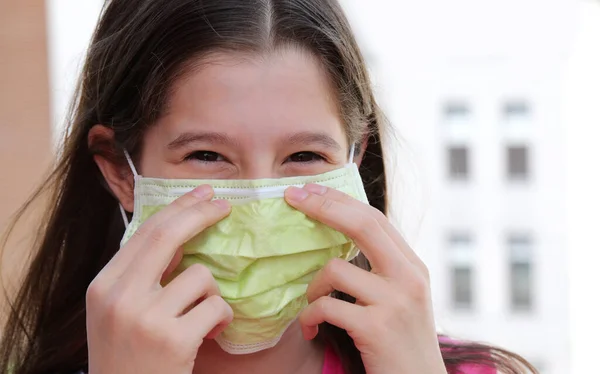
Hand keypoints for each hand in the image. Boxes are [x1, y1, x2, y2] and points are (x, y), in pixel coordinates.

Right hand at [86, 185, 233, 373]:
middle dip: (201, 213)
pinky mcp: (173, 339)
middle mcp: (119, 296)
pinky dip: (221, 318)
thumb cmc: (127, 356)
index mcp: (103, 285)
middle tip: (225, 206)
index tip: (203, 195)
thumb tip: (182, 239)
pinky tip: (211, 334)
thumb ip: (141, 276)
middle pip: (168, 235)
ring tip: (203, 318)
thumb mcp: (119, 311)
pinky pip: (216, 306)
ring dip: (212, 294)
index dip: (179, 208)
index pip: (146, 231)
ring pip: (201, 276)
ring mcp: (145, 317)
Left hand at [285, 184, 446, 373]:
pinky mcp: (376, 328)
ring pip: (335, 269)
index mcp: (413, 267)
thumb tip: (340, 240)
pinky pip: (326, 306)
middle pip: (363, 224)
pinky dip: (309, 316)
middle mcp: (409, 278)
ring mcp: (394, 302)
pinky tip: (309, 329)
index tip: (311, 190)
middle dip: (323, 206)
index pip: (375, 218)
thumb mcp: (402, 299)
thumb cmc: (402, 344)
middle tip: (292, 197)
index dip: (340, 200)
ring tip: (310, 306)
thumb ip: (382, 270)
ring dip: (312, 288)